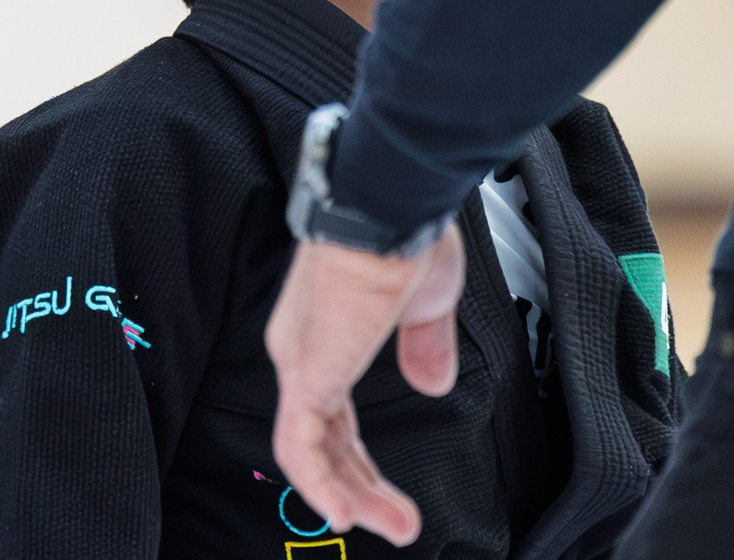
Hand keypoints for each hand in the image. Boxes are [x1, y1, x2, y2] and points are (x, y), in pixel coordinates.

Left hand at [265, 222, 466, 545]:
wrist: (393, 207)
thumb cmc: (406, 235)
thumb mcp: (426, 301)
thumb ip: (424, 343)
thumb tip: (432, 384)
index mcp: (328, 330)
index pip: (332, 412)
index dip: (356, 457)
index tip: (388, 492)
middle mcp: (305, 347)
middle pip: (323, 438)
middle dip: (359, 486)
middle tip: (398, 522)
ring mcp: (302, 360)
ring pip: (309, 450)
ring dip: (348, 494)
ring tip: (388, 525)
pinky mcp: (306, 372)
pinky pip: (300, 445)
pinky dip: (320, 485)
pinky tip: (344, 513)